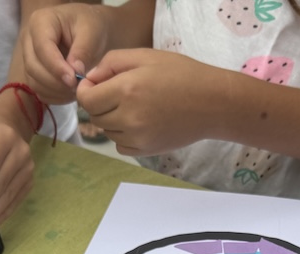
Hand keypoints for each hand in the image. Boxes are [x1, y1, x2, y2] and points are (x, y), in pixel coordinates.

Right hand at [22, 4, 109, 103]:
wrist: (88, 31)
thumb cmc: (90, 25)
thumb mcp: (92, 32)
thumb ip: (83, 50)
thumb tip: (74, 71)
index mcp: (41, 21)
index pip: (42, 48)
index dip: (56, 67)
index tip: (74, 80)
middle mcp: (29, 39)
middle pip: (33, 67)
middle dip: (55, 82)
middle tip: (77, 88)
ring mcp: (29, 57)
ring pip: (33, 81)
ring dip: (55, 92)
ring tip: (76, 90)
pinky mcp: (34, 73)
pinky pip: (38, 90)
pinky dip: (54, 97)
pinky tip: (70, 94)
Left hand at [80, 49, 223, 155]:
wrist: (213, 104)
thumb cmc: (182, 75)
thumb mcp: (145, 56)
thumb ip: (111, 62)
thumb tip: (90, 79)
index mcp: (127, 90)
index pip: (86, 98)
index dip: (86, 90)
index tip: (96, 85)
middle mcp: (129, 117)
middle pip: (94, 116)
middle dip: (99, 104)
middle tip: (118, 93)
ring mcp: (138, 137)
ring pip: (107, 131)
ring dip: (112, 119)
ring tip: (134, 106)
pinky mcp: (146, 151)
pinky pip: (120, 145)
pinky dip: (123, 135)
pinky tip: (140, 123)